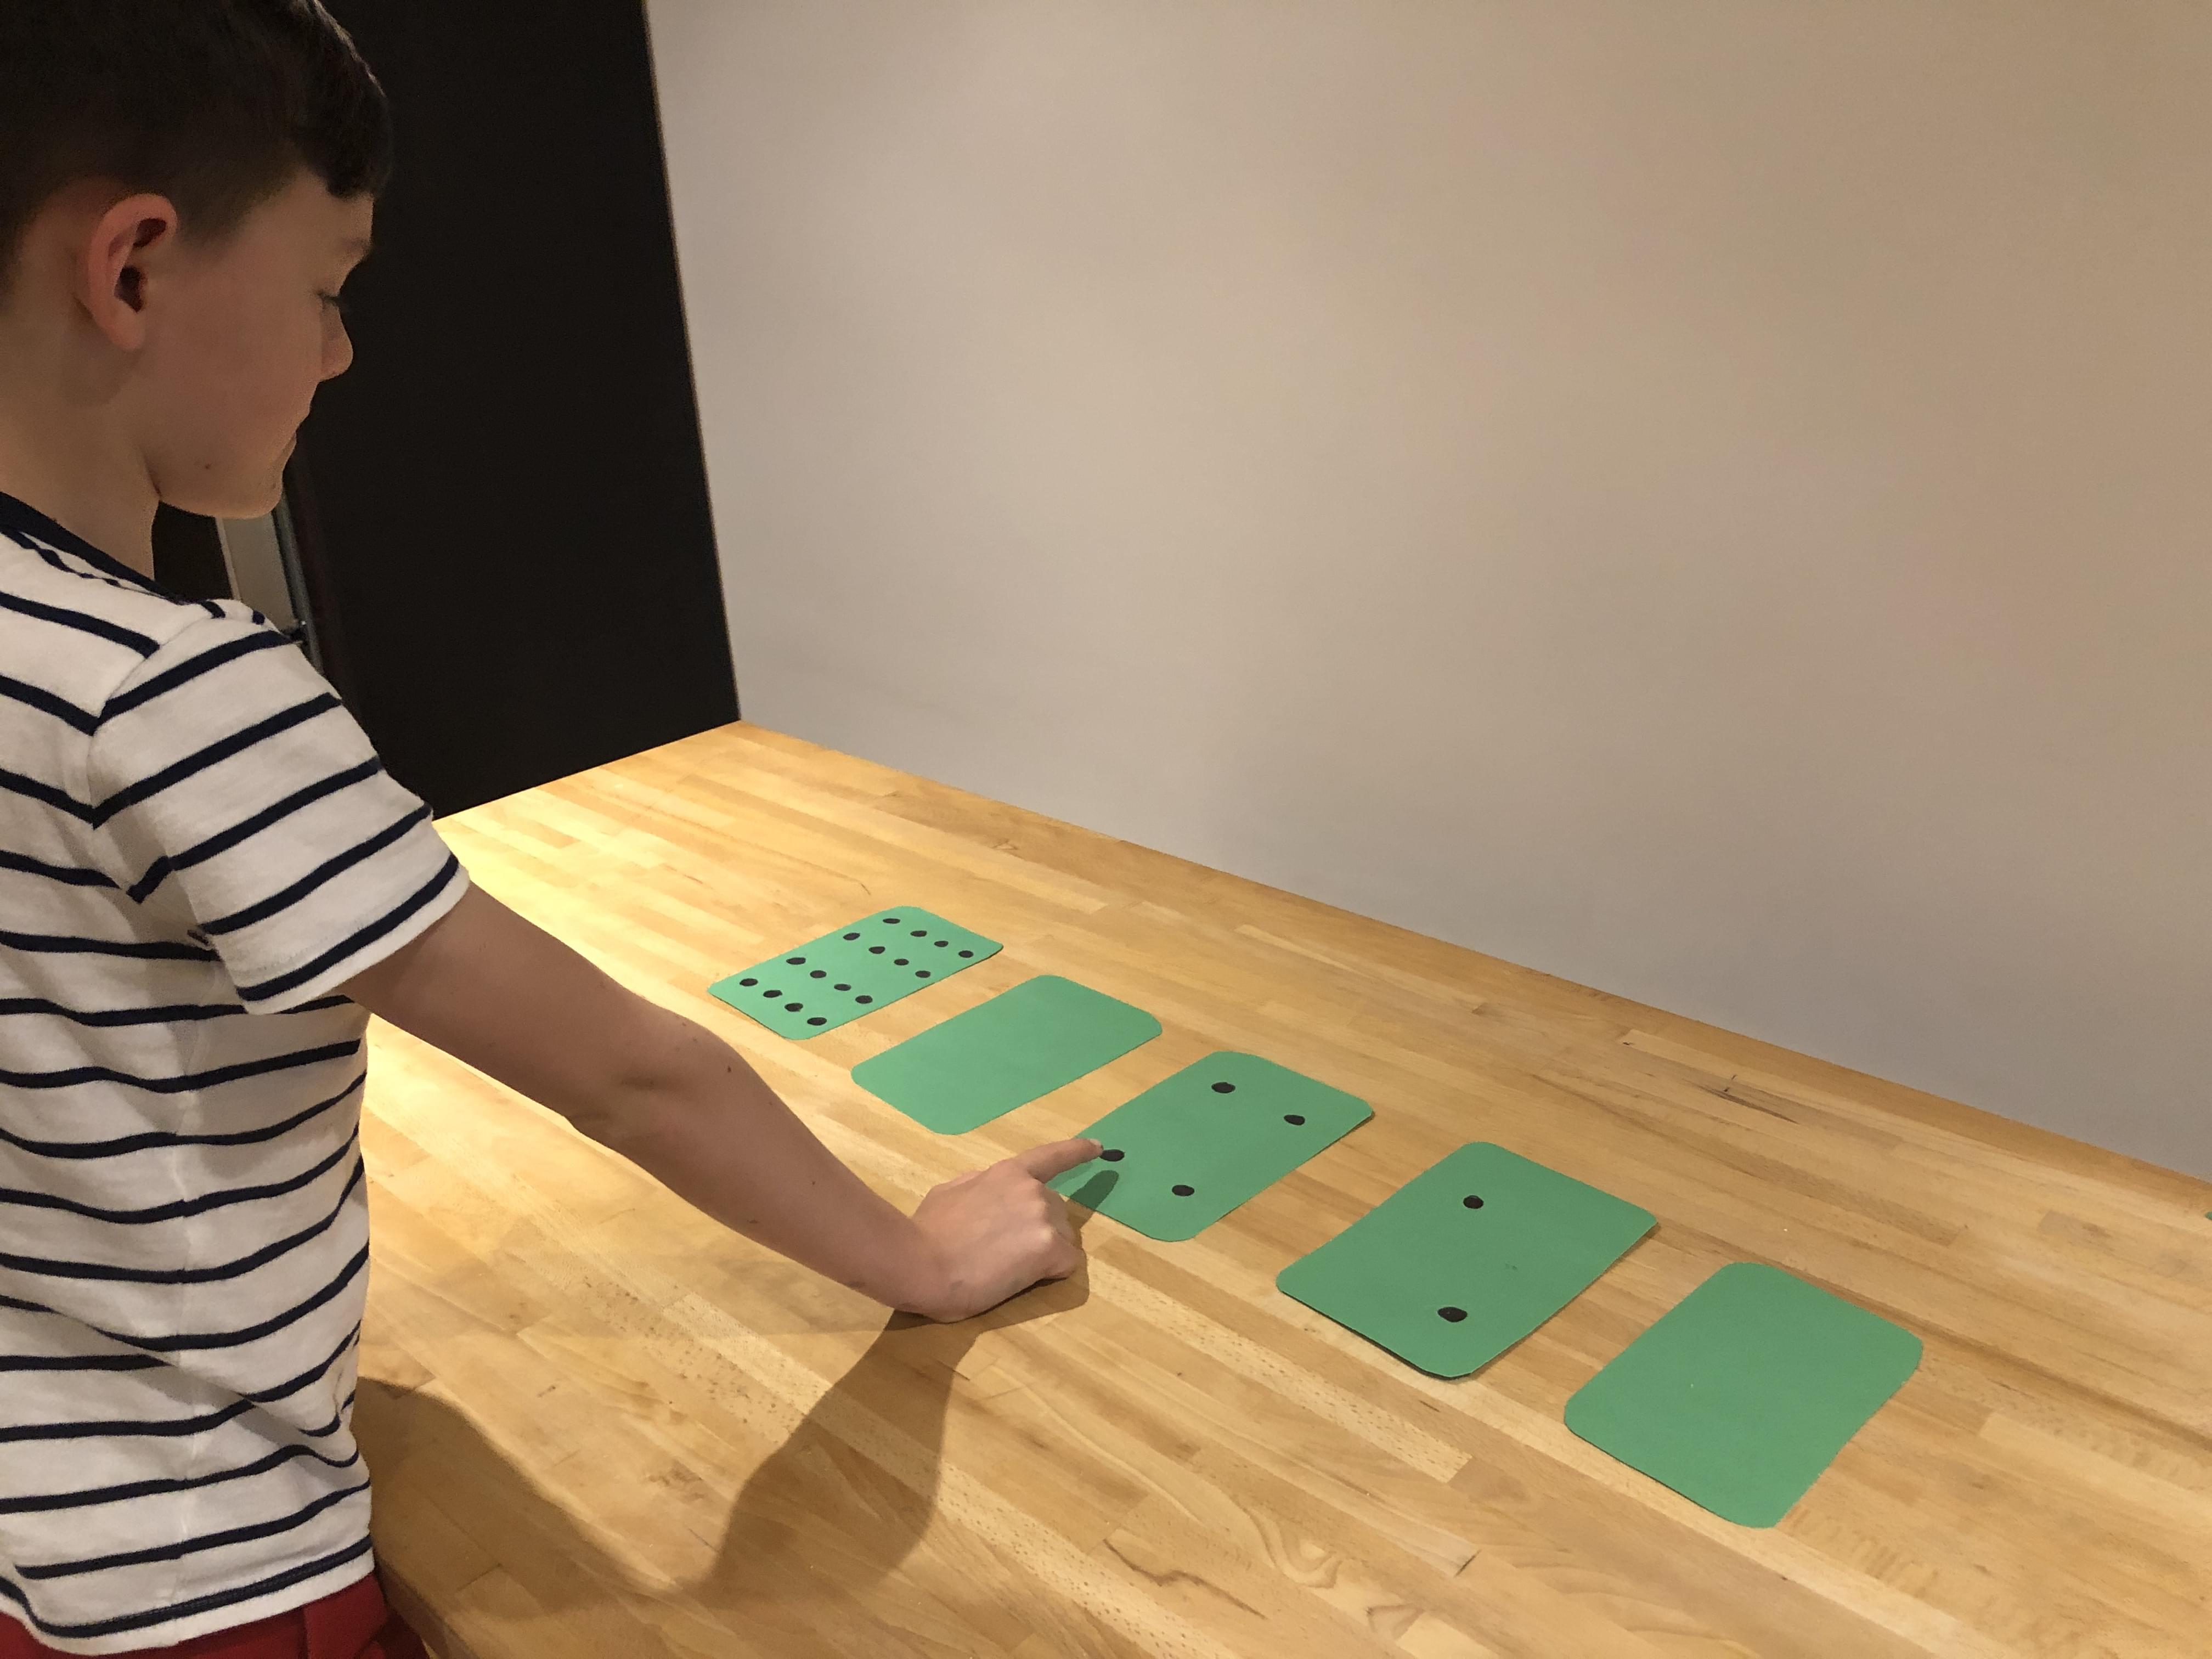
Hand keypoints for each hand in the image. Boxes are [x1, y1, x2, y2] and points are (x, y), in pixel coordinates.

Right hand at [902, 1137, 1103, 1321]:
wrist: (921, 1263)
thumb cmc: (926, 1232)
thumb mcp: (949, 1193)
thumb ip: (978, 1187)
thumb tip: (986, 1193)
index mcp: (1008, 1173)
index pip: (1051, 1156)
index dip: (1077, 1152)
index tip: (1099, 1148)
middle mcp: (1033, 1190)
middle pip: (1056, 1212)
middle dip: (1039, 1230)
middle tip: (1003, 1252)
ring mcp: (1043, 1218)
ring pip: (1062, 1240)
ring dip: (1043, 1253)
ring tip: (1006, 1267)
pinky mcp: (1049, 1248)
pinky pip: (1065, 1264)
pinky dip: (1049, 1273)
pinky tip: (1019, 1277)